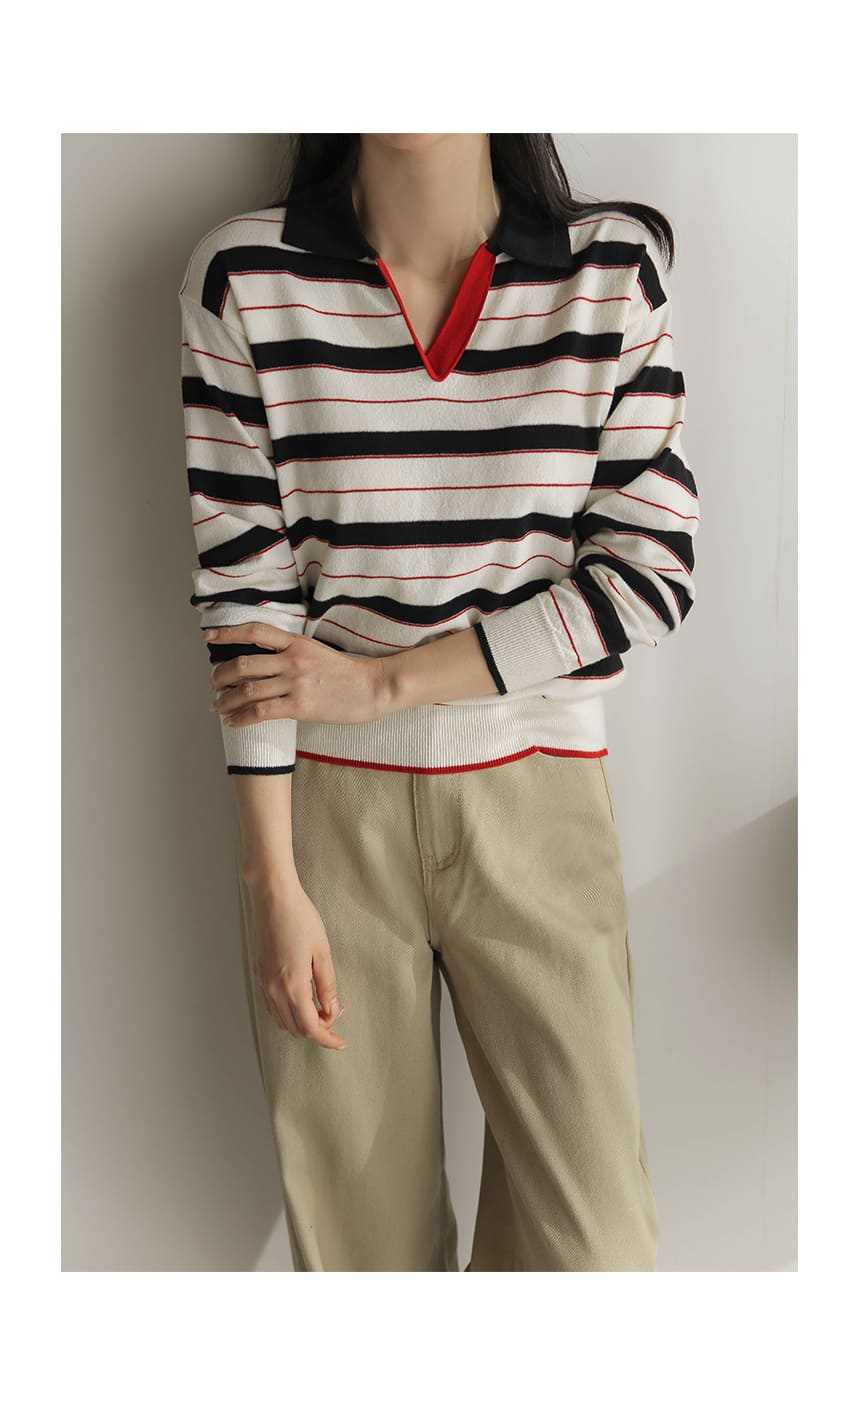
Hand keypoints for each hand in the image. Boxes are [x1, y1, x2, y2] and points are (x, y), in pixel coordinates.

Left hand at [204, 623, 394, 726]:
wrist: (373, 688)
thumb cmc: (347, 674)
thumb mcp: (317, 652)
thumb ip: (292, 653)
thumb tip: (266, 662)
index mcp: (296, 642)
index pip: (254, 631)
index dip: (227, 633)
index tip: (208, 638)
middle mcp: (292, 659)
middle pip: (243, 664)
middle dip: (220, 675)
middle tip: (212, 684)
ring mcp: (295, 683)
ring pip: (247, 690)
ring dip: (225, 700)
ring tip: (217, 706)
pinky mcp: (299, 706)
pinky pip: (260, 711)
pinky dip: (241, 717)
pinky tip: (232, 722)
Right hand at [248, 880, 346, 1047]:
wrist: (273, 898)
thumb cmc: (300, 918)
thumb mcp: (322, 952)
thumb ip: (328, 985)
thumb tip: (332, 1009)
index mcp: (293, 986)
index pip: (311, 1028)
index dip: (327, 1039)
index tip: (341, 1042)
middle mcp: (274, 990)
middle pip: (296, 1028)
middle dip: (317, 1029)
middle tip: (335, 1011)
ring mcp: (264, 984)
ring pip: (282, 1020)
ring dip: (302, 1021)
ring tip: (321, 1004)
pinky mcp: (259, 975)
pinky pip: (273, 1007)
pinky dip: (288, 1012)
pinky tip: (302, 998)